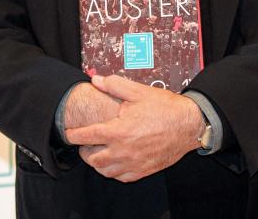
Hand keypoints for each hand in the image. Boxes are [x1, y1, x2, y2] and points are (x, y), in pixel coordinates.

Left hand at [66, 74, 204, 182]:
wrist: (189, 125)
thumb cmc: (165, 108)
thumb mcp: (139, 91)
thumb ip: (115, 85)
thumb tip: (96, 80)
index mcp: (119, 131)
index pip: (87, 136)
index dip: (73, 135)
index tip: (69, 132)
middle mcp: (123, 151)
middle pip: (92, 158)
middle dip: (84, 150)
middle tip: (85, 142)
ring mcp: (133, 163)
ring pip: (105, 171)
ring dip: (97, 162)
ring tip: (98, 152)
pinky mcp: (143, 170)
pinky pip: (121, 176)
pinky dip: (113, 171)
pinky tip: (115, 161)